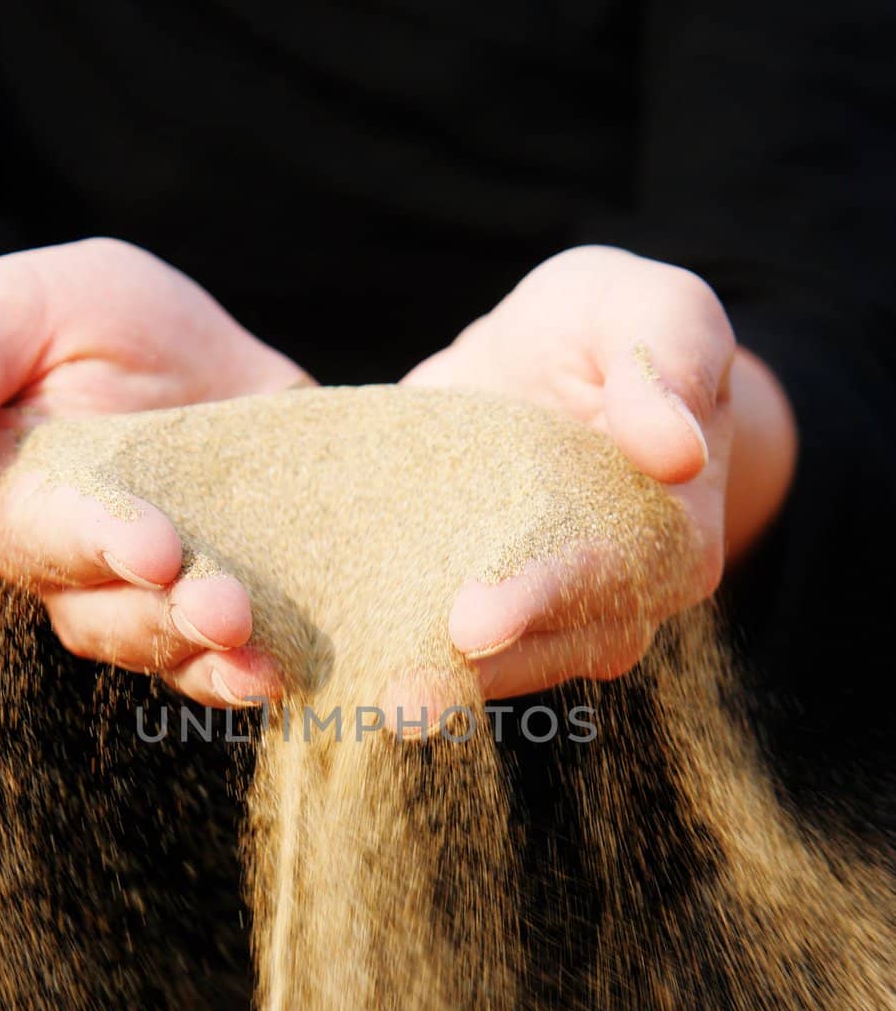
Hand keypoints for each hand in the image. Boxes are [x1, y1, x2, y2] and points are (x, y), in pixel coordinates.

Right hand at [0, 238, 311, 705]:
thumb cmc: (73, 324)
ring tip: (262, 655)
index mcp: (24, 504)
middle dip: (170, 617)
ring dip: (219, 661)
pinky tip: (296, 669)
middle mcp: (88, 573)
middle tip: (224, 607)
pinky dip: (269, 666)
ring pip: (176, 652)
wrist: (186, 346)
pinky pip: (242, 656)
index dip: (97, 545)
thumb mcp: (5, 311)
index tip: (153, 546)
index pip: (47, 540)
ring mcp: (166, 597)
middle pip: (115, 617)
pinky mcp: (240, 599)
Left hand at [402, 245, 796, 698]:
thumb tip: (677, 452)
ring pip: (491, 667)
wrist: (544, 355)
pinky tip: (333, 681)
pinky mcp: (467, 610)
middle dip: (473, 675)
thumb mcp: (653, 306)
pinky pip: (432, 645)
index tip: (475, 618)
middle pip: (546, 649)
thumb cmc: (612, 326)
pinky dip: (386, 660)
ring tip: (366, 705)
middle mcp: (611, 600)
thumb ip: (668, 358)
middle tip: (406, 699)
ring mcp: (536, 617)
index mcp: (671, 538)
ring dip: (431, 688)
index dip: (545, 601)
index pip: (612, 581)